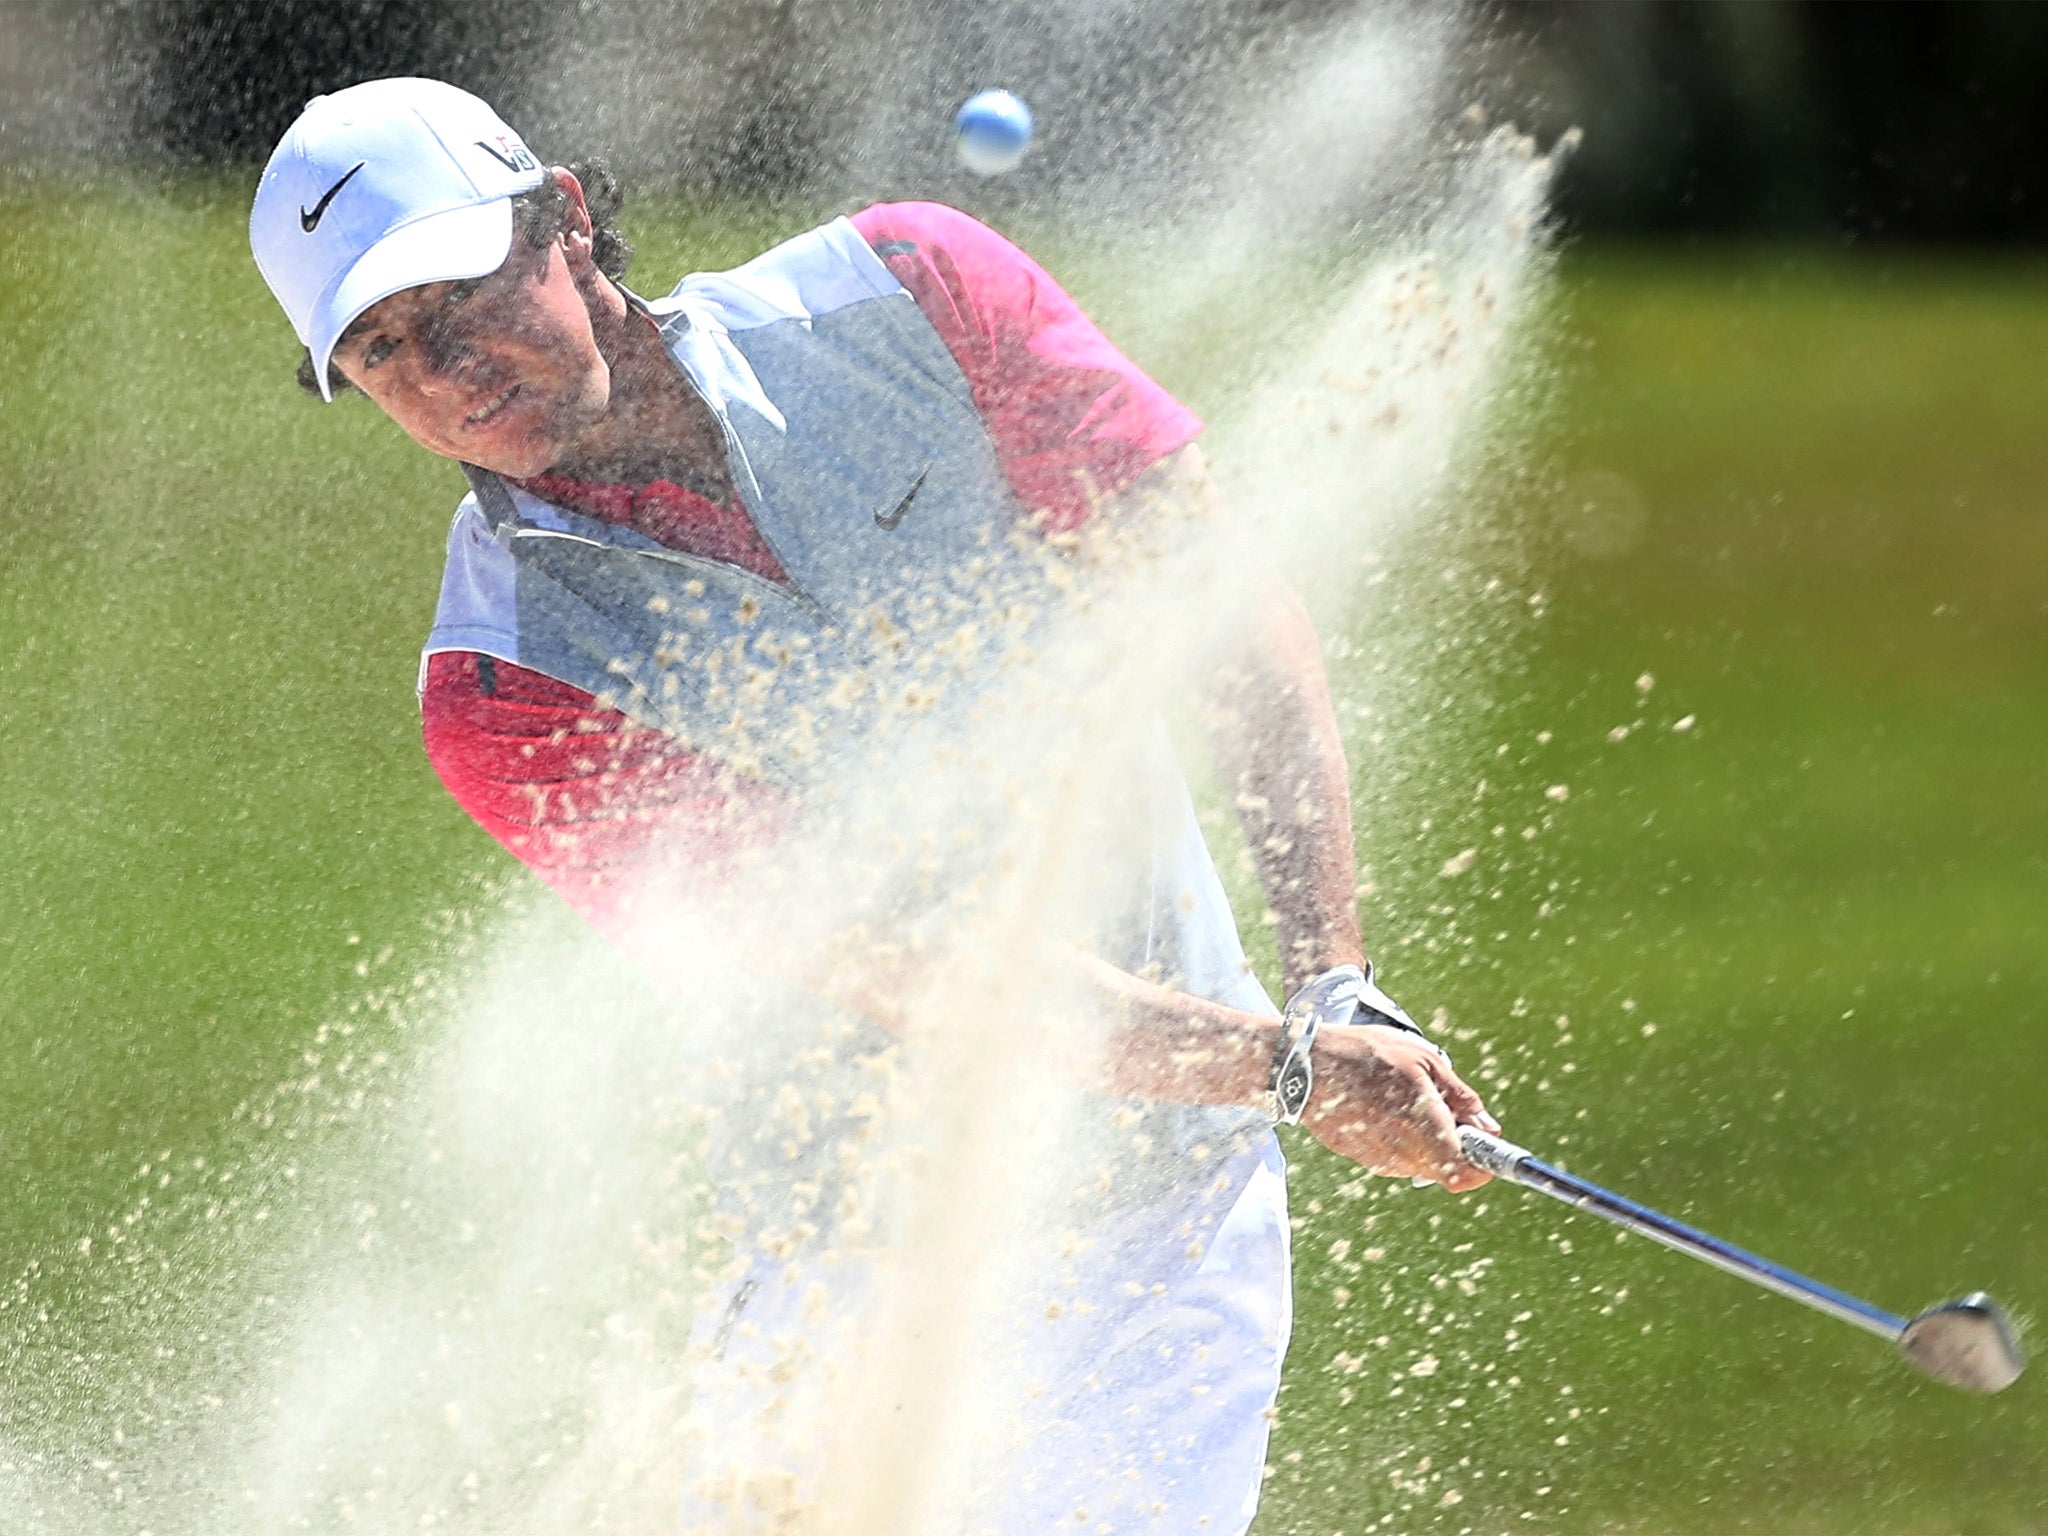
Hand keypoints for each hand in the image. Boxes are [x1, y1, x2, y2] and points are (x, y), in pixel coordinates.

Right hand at [1299, 1024, 1499, 1191]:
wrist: (1306, 1064)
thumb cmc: (1368, 1054)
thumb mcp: (1425, 1060)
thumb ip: (1460, 1097)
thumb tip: (1488, 1127)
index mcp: (1424, 1129)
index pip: (1464, 1175)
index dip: (1482, 1167)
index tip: (1485, 1149)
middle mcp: (1402, 1154)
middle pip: (1443, 1167)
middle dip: (1452, 1144)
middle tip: (1443, 1107)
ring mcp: (1377, 1158)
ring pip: (1417, 1161)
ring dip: (1422, 1139)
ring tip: (1403, 1098)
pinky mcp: (1358, 1156)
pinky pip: (1391, 1154)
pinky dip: (1396, 1136)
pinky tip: (1380, 1104)